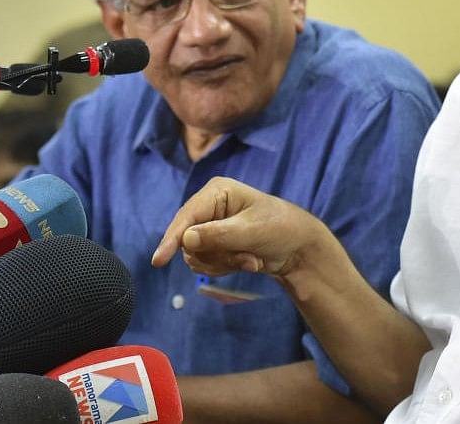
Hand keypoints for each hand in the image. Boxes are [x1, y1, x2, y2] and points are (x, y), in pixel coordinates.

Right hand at [151, 176, 325, 277]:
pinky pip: (206, 264)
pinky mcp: (215, 246)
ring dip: (223, 264)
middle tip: (243, 258)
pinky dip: (226, 268)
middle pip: (188, 241)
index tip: (159, 260)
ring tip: (250, 259)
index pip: (187, 217)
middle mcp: (209, 208)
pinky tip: (249, 262)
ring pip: (196, 256)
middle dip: (216, 255)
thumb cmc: (281, 228)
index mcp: (217, 192)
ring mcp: (211, 228)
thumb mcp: (252, 231)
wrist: (300, 248)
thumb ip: (219, 236)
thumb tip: (186, 240)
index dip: (172, 239)